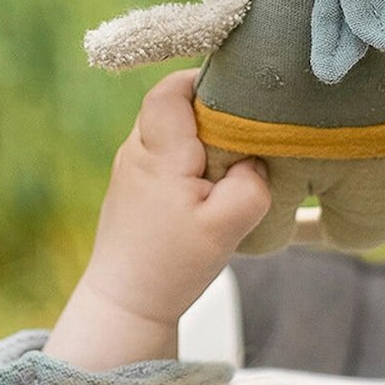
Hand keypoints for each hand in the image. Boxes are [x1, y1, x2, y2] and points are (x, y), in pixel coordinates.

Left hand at [47, 75, 271, 369]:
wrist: (126, 303)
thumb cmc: (173, 264)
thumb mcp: (227, 226)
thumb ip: (252, 184)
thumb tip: (258, 161)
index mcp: (160, 151)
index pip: (173, 88)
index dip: (206, 80)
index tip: (243, 93)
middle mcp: (137, 150)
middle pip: (174, 104)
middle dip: (213, 111)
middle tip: (248, 132)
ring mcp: (131, 168)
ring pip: (171, 130)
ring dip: (202, 138)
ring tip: (233, 163)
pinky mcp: (134, 187)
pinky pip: (165, 154)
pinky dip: (190, 159)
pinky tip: (211, 186)